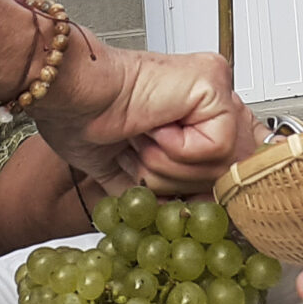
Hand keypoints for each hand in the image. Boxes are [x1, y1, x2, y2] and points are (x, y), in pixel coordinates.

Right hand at [33, 37, 261, 193]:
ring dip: (169, 165)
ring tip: (141, 137)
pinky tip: (152, 125)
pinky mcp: (214, 83)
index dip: (214, 187)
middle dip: (178, 180)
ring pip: (222, 164)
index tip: (196, 203)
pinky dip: (177, 149)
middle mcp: (210, 99)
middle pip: (228, 171)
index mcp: (193, 114)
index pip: (233, 159)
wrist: (68, 98)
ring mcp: (215, 88)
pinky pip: (217, 146)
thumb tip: (197, 220)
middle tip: (141, 152)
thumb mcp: (134, 171)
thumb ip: (167, 191)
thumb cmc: (85, 120)